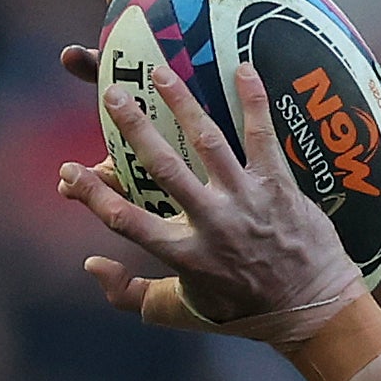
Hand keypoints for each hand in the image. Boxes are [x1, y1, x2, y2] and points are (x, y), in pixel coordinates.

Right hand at [62, 18, 363, 347]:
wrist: (312, 309)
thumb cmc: (242, 311)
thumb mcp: (181, 313)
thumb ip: (129, 295)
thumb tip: (91, 264)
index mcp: (184, 256)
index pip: (125, 221)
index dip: (92, 195)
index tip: (67, 172)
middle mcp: (212, 224)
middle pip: (163, 168)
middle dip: (133, 128)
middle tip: (111, 94)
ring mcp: (246, 200)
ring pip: (208, 142)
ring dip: (182, 102)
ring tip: (162, 71)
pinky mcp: (278, 185)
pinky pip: (262, 135)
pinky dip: (253, 100)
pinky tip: (242, 67)